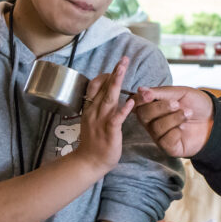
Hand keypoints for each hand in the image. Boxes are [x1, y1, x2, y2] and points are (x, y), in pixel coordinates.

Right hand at [75, 57, 135, 173]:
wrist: (88, 162)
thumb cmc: (95, 142)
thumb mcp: (95, 120)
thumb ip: (101, 107)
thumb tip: (109, 94)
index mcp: (91, 108)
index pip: (97, 86)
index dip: (107, 75)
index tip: (117, 65)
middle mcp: (95, 112)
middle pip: (104, 88)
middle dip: (114, 72)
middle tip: (124, 59)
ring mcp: (100, 121)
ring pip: (109, 99)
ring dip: (116, 83)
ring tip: (123, 70)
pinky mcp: (109, 132)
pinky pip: (115, 119)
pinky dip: (123, 110)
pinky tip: (131, 102)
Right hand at [133, 86, 213, 157]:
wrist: (214, 119)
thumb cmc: (196, 104)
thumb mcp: (180, 92)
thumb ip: (160, 92)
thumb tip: (140, 90)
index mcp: (152, 105)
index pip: (136, 103)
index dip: (139, 100)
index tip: (148, 95)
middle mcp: (152, 121)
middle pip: (143, 115)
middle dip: (160, 108)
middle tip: (177, 104)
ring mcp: (158, 135)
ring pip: (156, 127)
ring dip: (174, 118)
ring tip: (188, 114)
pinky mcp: (168, 147)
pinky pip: (165, 140)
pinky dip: (176, 132)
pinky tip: (184, 129)